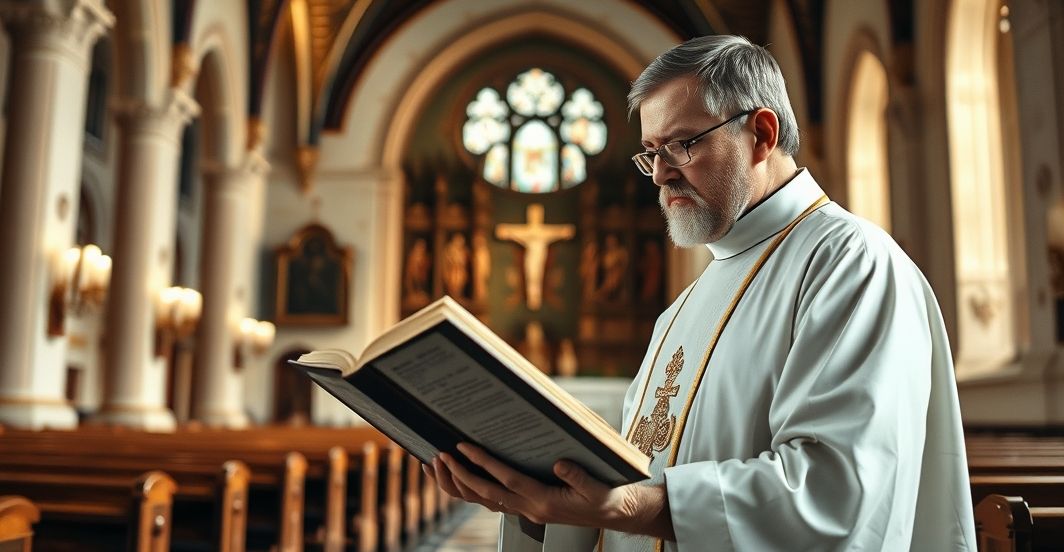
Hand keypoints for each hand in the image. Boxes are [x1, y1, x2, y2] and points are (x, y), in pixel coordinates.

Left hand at [422, 443, 673, 539]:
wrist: (613, 515)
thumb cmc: (605, 498)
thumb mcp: (596, 487)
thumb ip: (578, 475)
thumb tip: (559, 464)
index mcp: (544, 501)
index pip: (506, 480)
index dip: (483, 463)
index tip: (463, 448)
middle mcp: (529, 509)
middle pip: (486, 493)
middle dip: (461, 474)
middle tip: (441, 454)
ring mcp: (526, 511)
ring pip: (484, 501)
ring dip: (461, 484)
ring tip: (442, 465)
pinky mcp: (527, 508)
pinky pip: (492, 502)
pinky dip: (473, 491)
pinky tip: (462, 477)